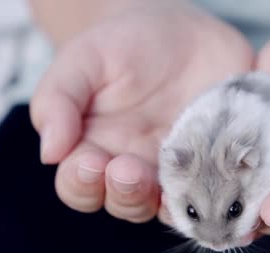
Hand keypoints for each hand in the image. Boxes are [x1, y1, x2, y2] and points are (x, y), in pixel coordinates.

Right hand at [31, 3, 252, 221]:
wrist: (179, 31)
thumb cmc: (123, 44)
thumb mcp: (83, 59)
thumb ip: (59, 99)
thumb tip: (49, 151)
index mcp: (94, 149)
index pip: (79, 185)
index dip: (82, 183)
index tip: (90, 163)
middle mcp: (134, 168)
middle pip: (124, 203)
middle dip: (125, 193)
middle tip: (130, 169)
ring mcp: (177, 170)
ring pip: (169, 205)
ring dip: (168, 201)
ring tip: (172, 179)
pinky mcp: (214, 163)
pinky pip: (216, 189)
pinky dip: (218, 195)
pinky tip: (219, 186)